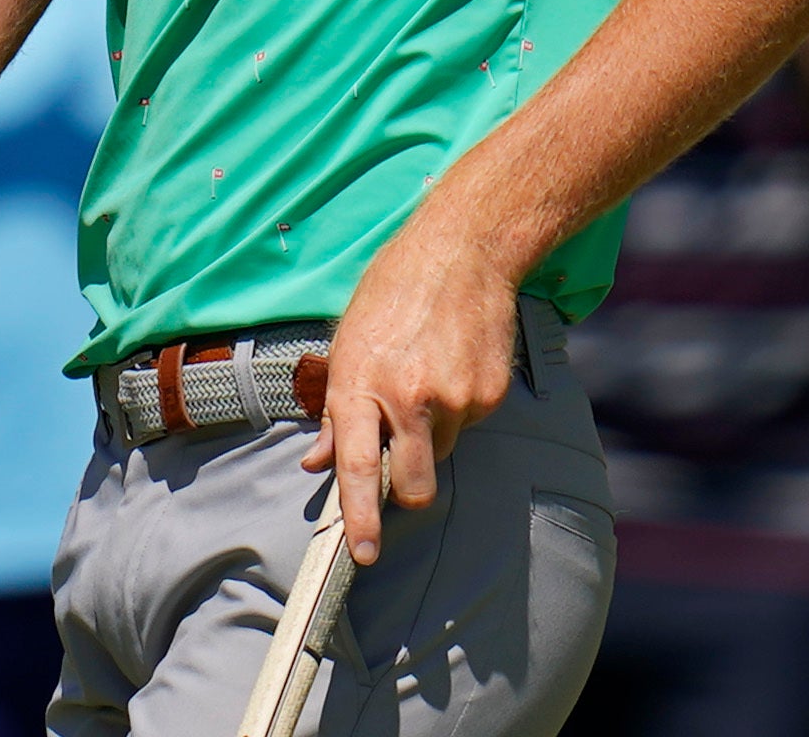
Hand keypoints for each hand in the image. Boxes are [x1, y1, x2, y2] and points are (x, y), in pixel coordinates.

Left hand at [303, 232, 518, 563]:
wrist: (460, 253)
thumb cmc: (391, 295)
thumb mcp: (346, 345)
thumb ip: (334, 412)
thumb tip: (318, 464)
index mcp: (361, 384)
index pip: (357, 466)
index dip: (360, 517)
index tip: (363, 554)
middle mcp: (409, 399)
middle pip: (415, 487)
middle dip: (407, 490)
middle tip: (400, 461)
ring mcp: (455, 399)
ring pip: (442, 454)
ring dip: (430, 436)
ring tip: (422, 380)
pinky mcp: (490, 396)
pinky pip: (469, 427)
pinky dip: (456, 412)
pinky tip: (448, 368)